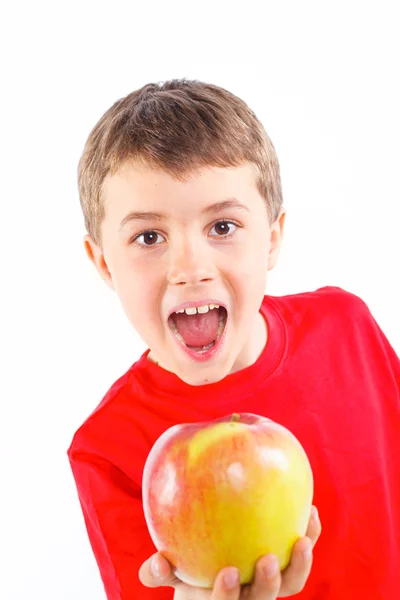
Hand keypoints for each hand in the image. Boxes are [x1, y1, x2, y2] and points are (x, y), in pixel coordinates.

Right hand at [139, 505, 320, 598]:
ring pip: (290, 584)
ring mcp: (270, 585)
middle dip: (268, 584)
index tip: (226, 572)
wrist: (213, 572)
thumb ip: (160, 571)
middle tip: (267, 559)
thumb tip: (156, 562)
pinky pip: (301, 555)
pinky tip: (310, 510)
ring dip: (300, 564)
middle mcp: (250, 598)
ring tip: (302, 538)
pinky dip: (309, 535)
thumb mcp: (171, 573)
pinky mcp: (286, 567)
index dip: (226, 595)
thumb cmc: (186, 570)